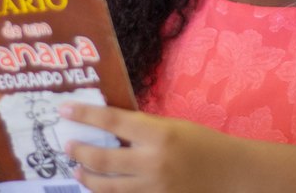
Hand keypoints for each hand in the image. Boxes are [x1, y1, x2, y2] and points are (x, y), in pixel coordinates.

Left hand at [60, 103, 237, 192]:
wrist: (231, 174)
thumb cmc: (202, 143)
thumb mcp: (173, 125)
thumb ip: (142, 127)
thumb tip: (110, 124)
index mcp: (157, 134)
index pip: (112, 121)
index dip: (85, 115)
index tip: (64, 109)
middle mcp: (152, 162)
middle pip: (103, 160)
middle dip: (80, 152)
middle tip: (68, 146)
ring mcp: (154, 188)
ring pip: (108, 187)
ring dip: (87, 178)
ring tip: (76, 171)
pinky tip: (99, 187)